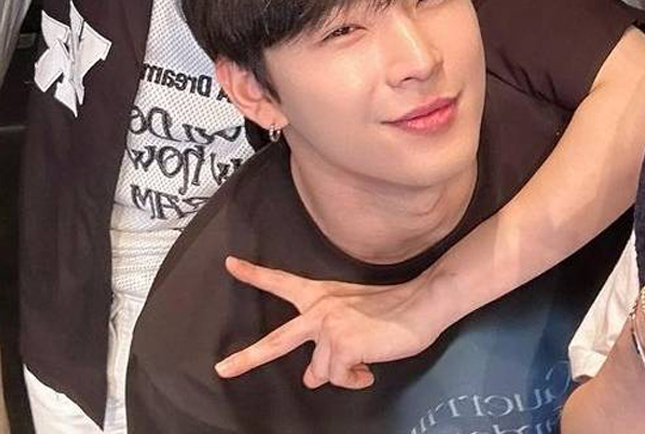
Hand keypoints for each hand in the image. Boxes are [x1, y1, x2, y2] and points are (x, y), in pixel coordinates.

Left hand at [215, 256, 444, 390]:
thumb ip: (327, 344)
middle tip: (222, 369)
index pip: (282, 282)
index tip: (231, 265)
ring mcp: (329, 327)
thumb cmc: (393, 308)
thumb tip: (311, 379)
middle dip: (247, 358)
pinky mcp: (343, 345)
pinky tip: (369, 366)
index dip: (255, 274)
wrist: (422, 303)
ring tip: (364, 360)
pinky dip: (355, 379)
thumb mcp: (353, 321)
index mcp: (321, 296)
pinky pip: (340, 378)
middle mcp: (319, 310)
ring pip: (321, 372)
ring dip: (342, 373)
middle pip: (277, 340)